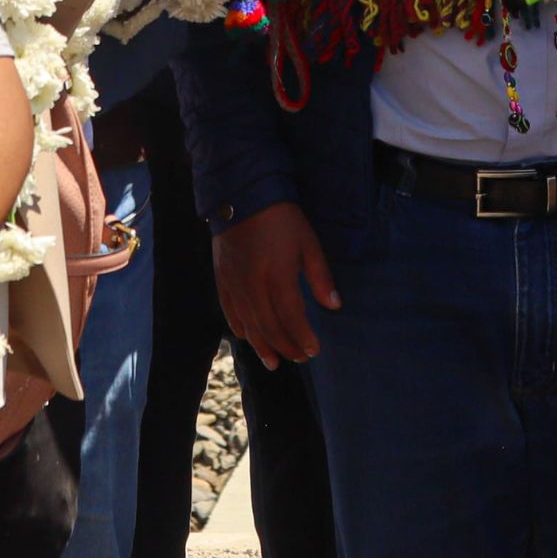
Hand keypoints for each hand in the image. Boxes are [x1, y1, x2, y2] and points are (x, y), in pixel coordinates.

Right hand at [212, 201, 339, 369]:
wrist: (243, 195)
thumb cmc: (282, 218)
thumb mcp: (308, 241)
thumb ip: (320, 275)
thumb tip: (334, 305)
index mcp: (277, 274)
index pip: (291, 317)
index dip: (302, 337)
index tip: (314, 350)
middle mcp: (253, 284)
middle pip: (269, 326)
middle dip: (285, 346)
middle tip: (299, 358)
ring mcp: (234, 283)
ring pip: (248, 324)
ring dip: (262, 346)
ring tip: (274, 362)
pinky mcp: (222, 278)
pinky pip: (229, 311)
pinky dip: (239, 328)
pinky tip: (247, 338)